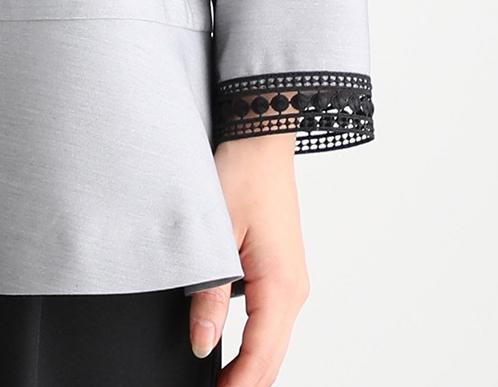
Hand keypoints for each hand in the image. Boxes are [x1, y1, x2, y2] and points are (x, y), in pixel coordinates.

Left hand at [189, 132, 308, 385]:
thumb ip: (209, 291)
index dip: (237, 386)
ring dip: (250, 367)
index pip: (260, 357)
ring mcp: (292, 281)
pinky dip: (255, 345)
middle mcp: (294, 290)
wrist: (261, 136)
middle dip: (245, 384)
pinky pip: (271, 321)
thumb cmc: (241, 173)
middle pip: (272, 358)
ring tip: (220, 383)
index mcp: (281, 285)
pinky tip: (231, 352)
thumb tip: (203, 343)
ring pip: (273, 342)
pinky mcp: (283, 271)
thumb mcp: (216, 232)